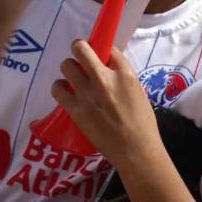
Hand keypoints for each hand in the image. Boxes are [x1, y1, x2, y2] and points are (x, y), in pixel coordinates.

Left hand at [52, 40, 162, 169]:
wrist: (135, 151)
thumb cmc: (143, 125)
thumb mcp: (139, 93)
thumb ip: (123, 79)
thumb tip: (109, 70)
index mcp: (125, 74)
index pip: (110, 49)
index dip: (103, 51)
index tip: (101, 58)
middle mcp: (104, 79)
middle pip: (81, 49)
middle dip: (79, 50)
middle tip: (80, 58)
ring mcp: (87, 94)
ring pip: (66, 66)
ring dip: (69, 70)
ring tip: (73, 79)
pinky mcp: (75, 110)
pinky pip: (58, 89)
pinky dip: (60, 88)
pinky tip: (65, 92)